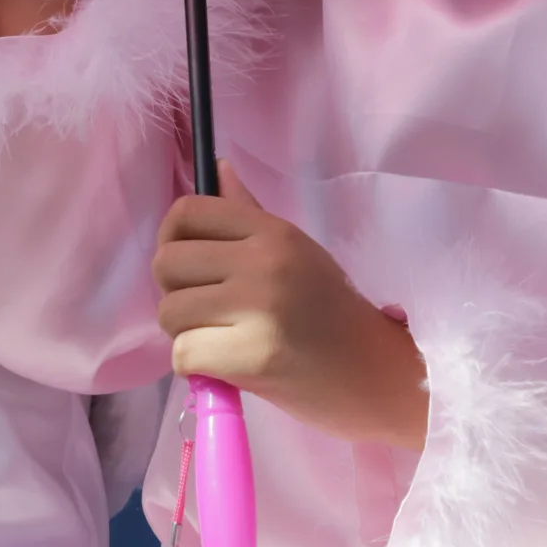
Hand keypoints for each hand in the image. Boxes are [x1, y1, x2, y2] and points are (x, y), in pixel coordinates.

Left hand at [154, 162, 427, 449]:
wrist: (379, 377)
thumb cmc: (335, 316)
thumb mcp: (298, 253)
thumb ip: (249, 215)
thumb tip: (216, 169)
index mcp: (273, 232)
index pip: (188, 212)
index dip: (172, 239)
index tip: (188, 267)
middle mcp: (263, 261)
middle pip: (167, 262)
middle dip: (174, 292)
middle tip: (204, 313)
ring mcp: (258, 308)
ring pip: (170, 312)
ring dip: (184, 334)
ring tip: (218, 342)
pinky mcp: (252, 357)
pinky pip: (184, 354)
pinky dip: (196, 367)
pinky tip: (225, 369)